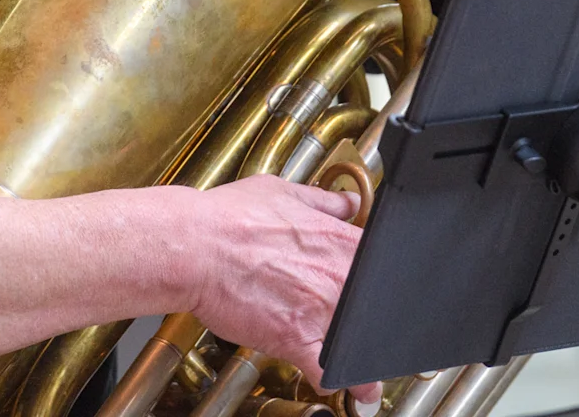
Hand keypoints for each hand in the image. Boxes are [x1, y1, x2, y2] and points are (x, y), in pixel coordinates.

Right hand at [182, 175, 380, 402]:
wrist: (195, 246)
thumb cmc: (229, 218)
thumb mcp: (282, 192)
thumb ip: (323, 202)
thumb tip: (347, 203)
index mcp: (341, 240)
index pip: (383, 266)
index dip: (378, 281)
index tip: (368, 289)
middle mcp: (339, 275)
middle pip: (377, 306)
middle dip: (368, 317)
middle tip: (353, 322)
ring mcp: (321, 309)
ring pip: (359, 341)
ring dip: (362, 355)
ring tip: (363, 368)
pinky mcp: (295, 339)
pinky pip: (329, 371)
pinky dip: (338, 382)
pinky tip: (341, 385)